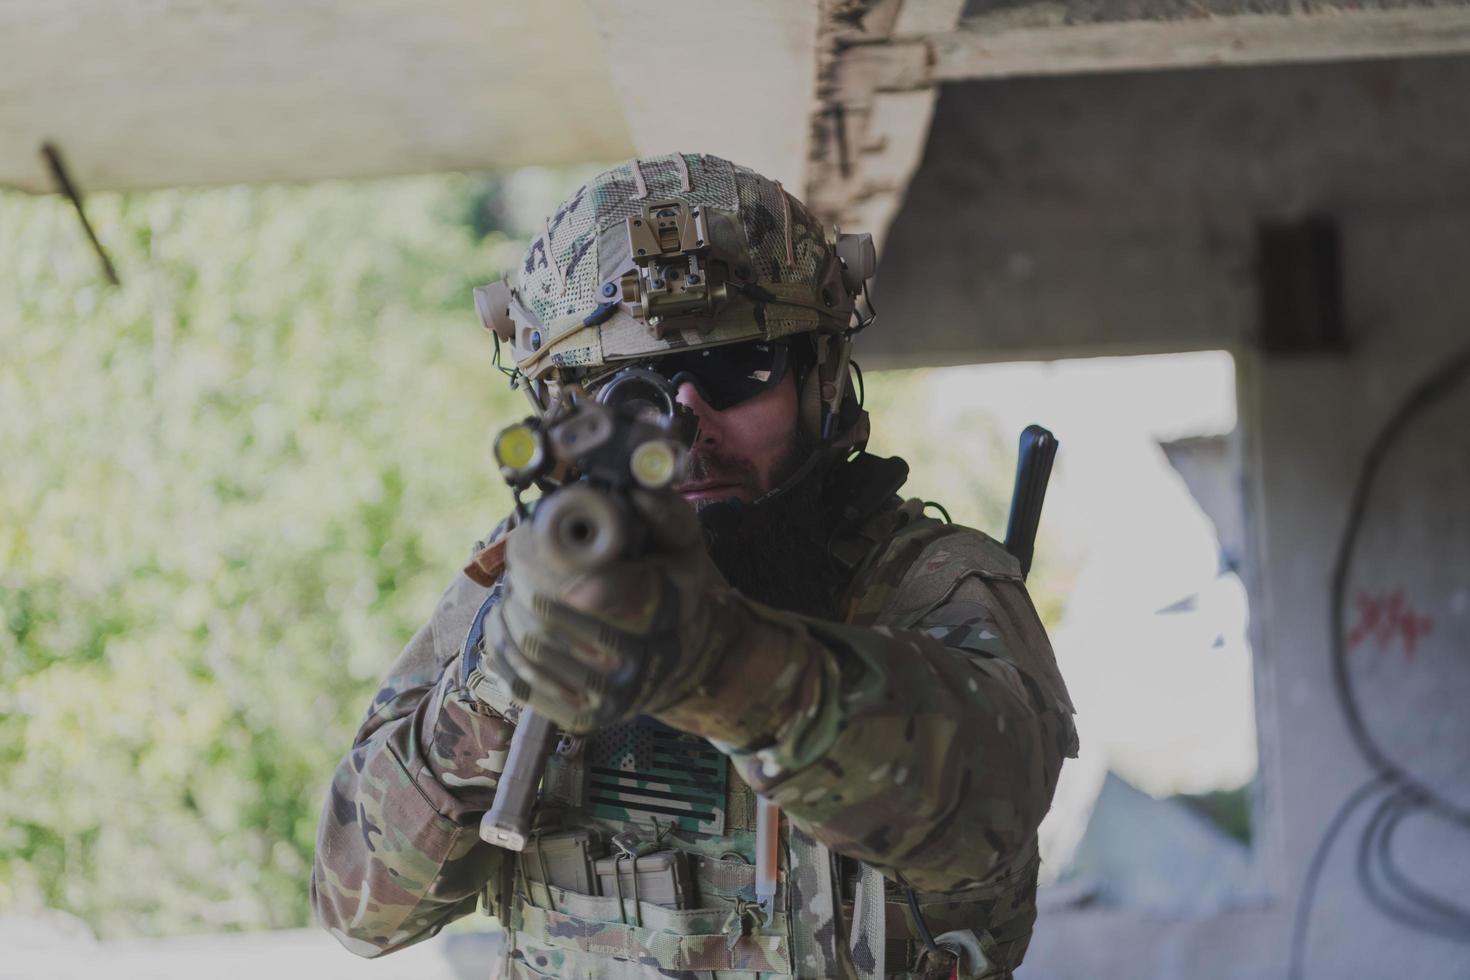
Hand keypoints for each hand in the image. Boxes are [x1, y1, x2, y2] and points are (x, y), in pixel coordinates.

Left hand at [476, 489, 731, 732]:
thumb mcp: (682, 545)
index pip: (632, 600)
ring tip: (513, 581)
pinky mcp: (581, 718)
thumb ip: (661, 513)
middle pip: (560, 619)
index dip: (594, 584)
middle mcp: (642, 663)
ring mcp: (610, 697)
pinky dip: (501, 641)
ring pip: (533, 646)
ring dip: (510, 605)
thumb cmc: (675, 589)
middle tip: (520, 551)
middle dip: (526, 578)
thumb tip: (634, 487)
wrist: (686, 663)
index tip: (560, 559)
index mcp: (672, 611)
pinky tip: (506, 614)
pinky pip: (521, 680)